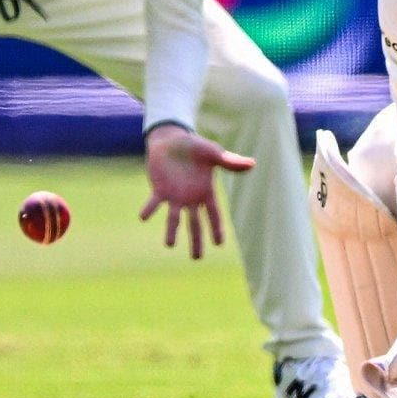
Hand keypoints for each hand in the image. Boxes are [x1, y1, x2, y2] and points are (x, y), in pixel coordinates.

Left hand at [139, 123, 253, 259]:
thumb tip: (253, 163)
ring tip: (169, 245)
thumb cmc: (195, 147)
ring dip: (172, 231)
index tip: (219, 244)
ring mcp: (174, 196)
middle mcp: (190, 199)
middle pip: (194, 224)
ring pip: (173, 218)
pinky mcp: (159, 190)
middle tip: (197, 258)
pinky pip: (154, 202)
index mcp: (205, 192)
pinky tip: (144, 217)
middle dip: (196, 241)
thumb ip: (230, 162)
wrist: (172, 139)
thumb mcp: (213, 153)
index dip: (216, 228)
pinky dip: (149, 209)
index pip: (213, 214)